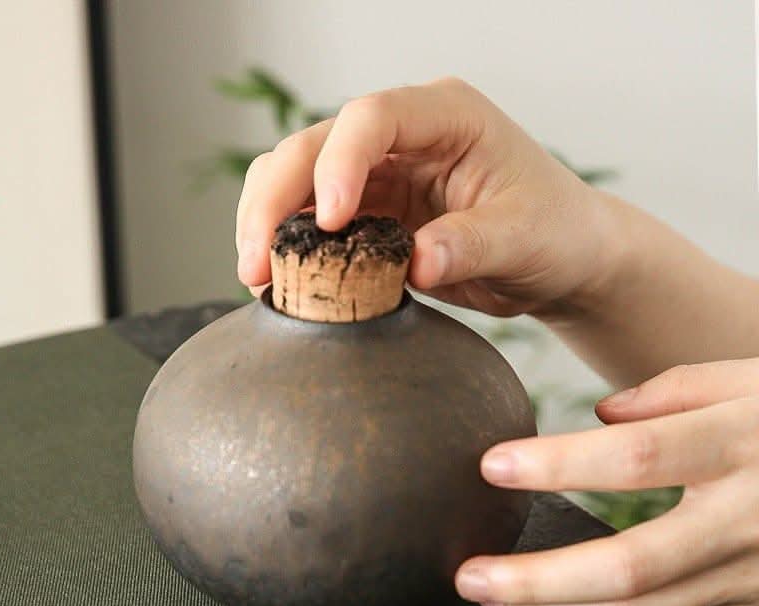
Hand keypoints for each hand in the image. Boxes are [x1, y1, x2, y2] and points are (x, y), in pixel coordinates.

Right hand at [235, 77, 616, 316]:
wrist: (559, 259)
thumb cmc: (555, 230)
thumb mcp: (522, 236)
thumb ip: (469, 244)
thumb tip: (413, 265)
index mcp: (446, 116)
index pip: (373, 117)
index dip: (340, 163)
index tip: (330, 221)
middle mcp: (402, 138)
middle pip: (314, 145)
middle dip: (277, 198)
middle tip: (257, 259)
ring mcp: (379, 174)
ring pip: (297, 180)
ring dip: (268, 223)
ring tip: (257, 275)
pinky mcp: (369, 215)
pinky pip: (311, 222)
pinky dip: (289, 248)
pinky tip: (278, 280)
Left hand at [455, 359, 758, 605]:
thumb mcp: (756, 377)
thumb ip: (676, 391)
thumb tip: (601, 416)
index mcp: (748, 442)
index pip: (639, 458)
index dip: (560, 464)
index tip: (491, 466)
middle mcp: (751, 517)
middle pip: (631, 566)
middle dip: (539, 579)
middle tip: (468, 575)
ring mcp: (754, 573)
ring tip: (492, 598)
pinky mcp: (752, 605)